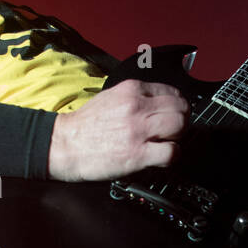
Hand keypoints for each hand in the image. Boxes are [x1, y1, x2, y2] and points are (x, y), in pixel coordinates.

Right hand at [49, 80, 188, 180]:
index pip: (172, 92)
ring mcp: (138, 130)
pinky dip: (172, 156)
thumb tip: (159, 102)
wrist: (64, 145)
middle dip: (182, 120)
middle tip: (175, 130)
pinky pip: (171, 152)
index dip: (178, 105)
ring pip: (179, 126)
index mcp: (131, 90)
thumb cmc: (85, 125)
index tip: (175, 114)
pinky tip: (162, 157)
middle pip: (180, 108)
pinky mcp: (137, 154)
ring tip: (168, 142)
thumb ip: (135, 96)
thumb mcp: (110, 97)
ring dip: (179, 136)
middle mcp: (137, 107)